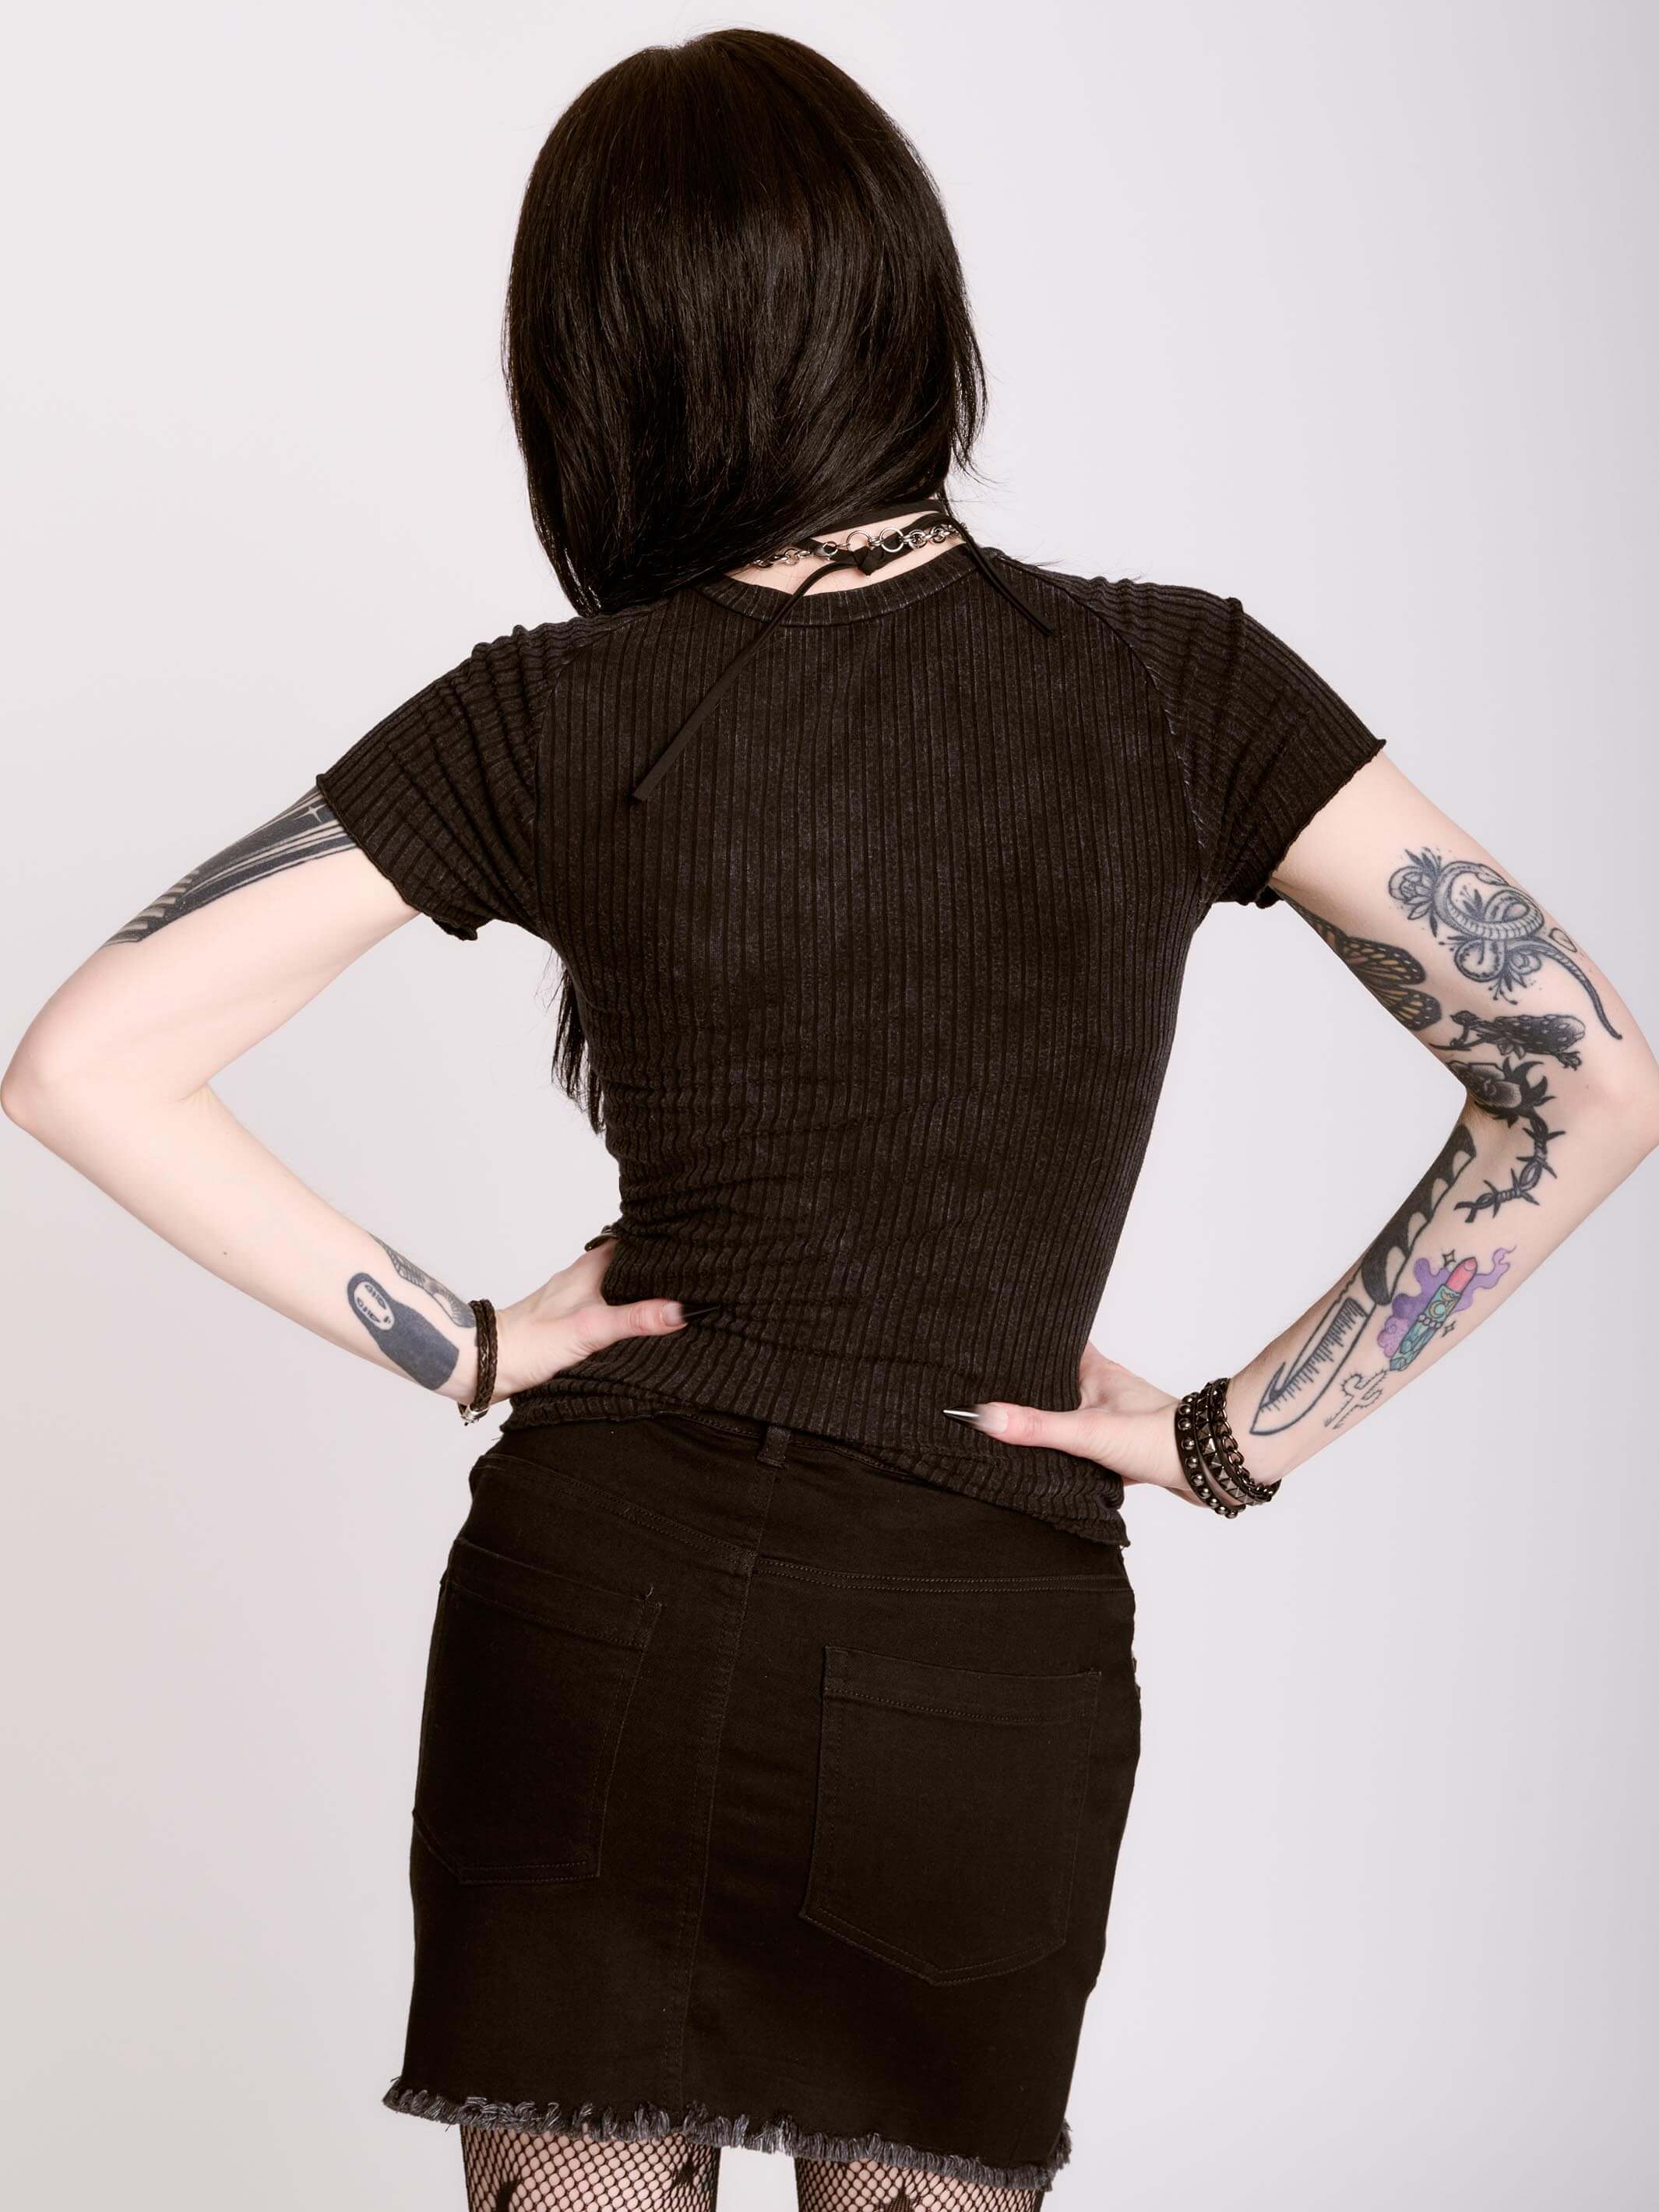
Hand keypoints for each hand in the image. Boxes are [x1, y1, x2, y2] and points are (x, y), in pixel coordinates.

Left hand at [460, 1239, 701, 1405]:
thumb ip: (636, 1318)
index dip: (664, 1241)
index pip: (637, 1241)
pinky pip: (608, 1304)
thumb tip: (680, 1310)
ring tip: (675, 1294)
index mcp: (592, 1266)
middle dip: (659, 1267)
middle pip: (632, 1262)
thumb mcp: (591, 1329)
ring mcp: (577, 1296)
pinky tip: (637, 1321)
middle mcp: (585, 1275)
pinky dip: (626, 1308)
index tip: (694, 1245)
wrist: (488, 1363)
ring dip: (642, 1288)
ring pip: (619, 1283)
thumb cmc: (529, 1343)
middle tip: (693, 1272)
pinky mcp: (571, 1317)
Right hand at [949, 1343, 1202, 1506]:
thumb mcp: (1086, 1431)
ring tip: (1007, 1426)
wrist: (1208, 1467)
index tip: (994, 1338)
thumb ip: (1035, 1426)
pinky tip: (1045, 1463)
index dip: (1028, 1340)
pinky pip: (1082, 1445)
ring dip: (1046, 1421)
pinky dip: (1065, 1452)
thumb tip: (982, 1417)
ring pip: (1068, 1414)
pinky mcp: (1119, 1448)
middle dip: (1027, 1387)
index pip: (1054, 1342)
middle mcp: (1102, 1388)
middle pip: (1055, 1381)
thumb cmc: (1157, 1437)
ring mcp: (1111, 1417)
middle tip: (987, 1388)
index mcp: (1094, 1369)